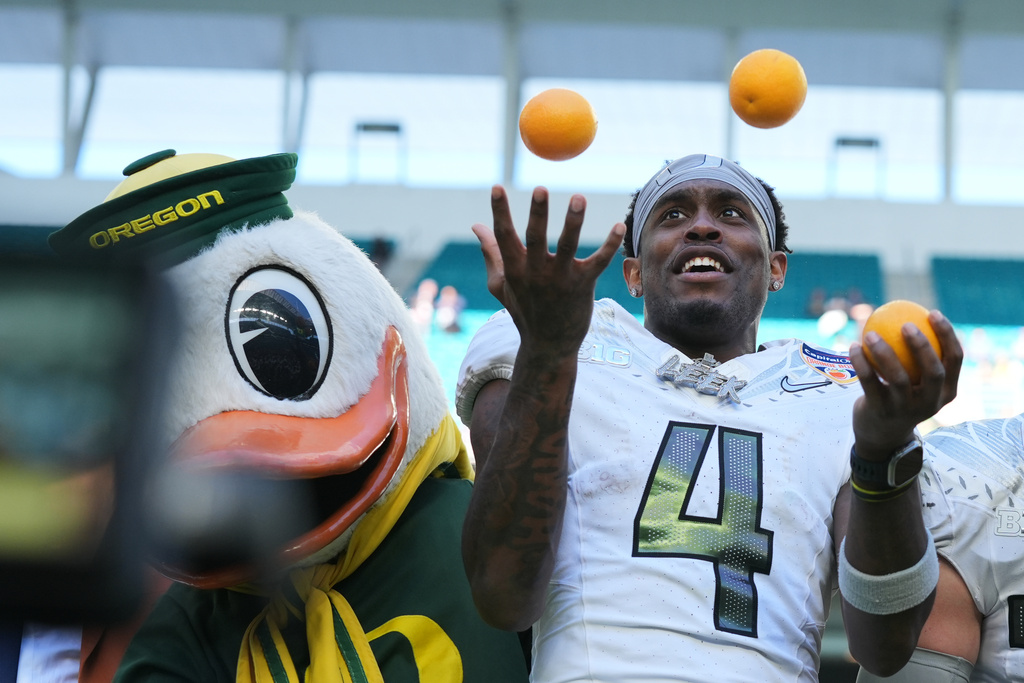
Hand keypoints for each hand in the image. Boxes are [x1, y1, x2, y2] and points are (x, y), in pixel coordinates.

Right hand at [472, 185, 624, 356]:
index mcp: (515, 269)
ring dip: (573, 221)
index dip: (499, 211)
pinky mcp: (583, 286)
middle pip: (535, 238)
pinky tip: (619, 225)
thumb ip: (491, 253)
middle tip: (540, 189)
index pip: (504, 236)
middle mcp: (536, 273)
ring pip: (568, 246)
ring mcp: (560, 280)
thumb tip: (476, 226)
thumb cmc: (524, 310)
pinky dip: (609, 244)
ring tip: (578, 197)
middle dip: (538, 213)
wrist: (549, 346)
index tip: (497, 187)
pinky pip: (597, 262)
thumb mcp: (502, 284)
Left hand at [848, 309, 961, 458]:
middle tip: (906, 324)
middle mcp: (930, 402)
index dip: (947, 334)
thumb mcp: (919, 382)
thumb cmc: (902, 397)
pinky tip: (852, 346)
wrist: (881, 434)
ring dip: (884, 352)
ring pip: (898, 378)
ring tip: (870, 333)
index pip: (955, 359)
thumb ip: (920, 356)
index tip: (932, 313)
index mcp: (947, 392)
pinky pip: (869, 383)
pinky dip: (860, 363)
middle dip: (922, 346)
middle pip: (933, 371)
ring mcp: (906, 409)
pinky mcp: (881, 412)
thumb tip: (911, 313)